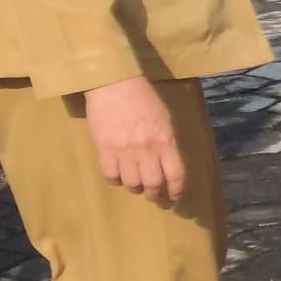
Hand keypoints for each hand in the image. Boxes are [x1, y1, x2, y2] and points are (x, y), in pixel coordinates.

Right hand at [81, 77, 188, 205]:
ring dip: (135, 188)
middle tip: (153, 195)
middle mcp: (146, 150)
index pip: (175, 174)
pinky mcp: (104, 150)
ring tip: (135, 185)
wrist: (114, 84)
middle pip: (153, 184)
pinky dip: (115, 180)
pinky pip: (110, 176)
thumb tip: (167, 161)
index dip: (176, 190)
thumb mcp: (164, 118)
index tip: (175, 197)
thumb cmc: (142, 97)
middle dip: (154, 194)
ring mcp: (124, 151)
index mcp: (165, 140)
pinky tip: (118, 176)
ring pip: (132, 183)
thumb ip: (166, 141)